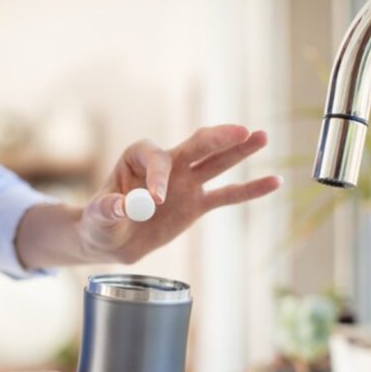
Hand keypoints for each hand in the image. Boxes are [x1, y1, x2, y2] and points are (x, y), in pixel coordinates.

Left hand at [79, 125, 281, 262]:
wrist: (113, 240)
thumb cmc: (101, 223)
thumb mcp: (97, 218)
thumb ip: (108, 209)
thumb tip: (121, 206)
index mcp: (138, 158)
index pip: (156, 157)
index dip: (159, 175)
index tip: (156, 200)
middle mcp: (167, 164)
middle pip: (195, 146)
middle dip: (218, 138)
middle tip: (241, 131)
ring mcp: (185, 182)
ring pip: (216, 163)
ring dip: (239, 151)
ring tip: (263, 137)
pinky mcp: (197, 204)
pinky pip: (227, 195)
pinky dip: (249, 190)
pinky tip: (273, 181)